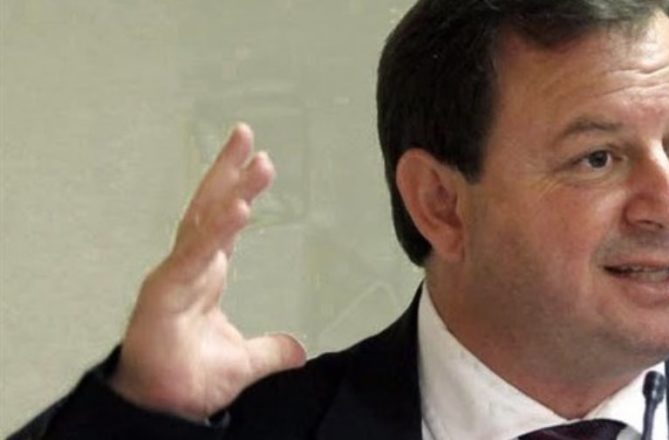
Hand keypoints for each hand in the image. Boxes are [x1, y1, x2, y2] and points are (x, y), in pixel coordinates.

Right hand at [109, 123, 305, 420]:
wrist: (162, 409)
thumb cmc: (190, 379)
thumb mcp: (244, 361)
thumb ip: (271, 351)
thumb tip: (298, 349)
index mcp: (207, 273)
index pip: (223, 221)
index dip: (238, 188)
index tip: (258, 159)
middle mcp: (190, 267)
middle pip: (209, 207)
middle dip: (227, 169)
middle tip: (246, 133)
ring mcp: (176, 277)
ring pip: (203, 223)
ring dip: (228, 189)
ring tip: (254, 160)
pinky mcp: (165, 294)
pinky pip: (193, 256)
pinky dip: (214, 232)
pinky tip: (235, 208)